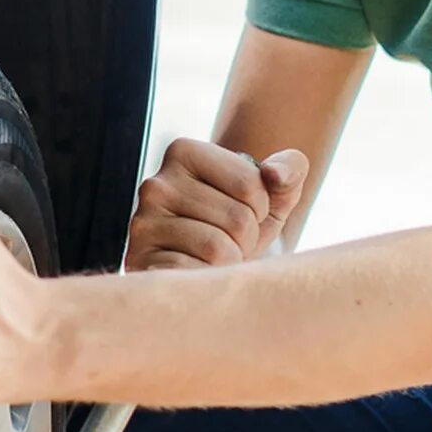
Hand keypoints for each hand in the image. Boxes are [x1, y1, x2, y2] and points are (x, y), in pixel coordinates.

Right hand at [125, 139, 310, 269]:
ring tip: (217, 256)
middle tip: (231, 239)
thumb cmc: (244, 221)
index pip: (251, 183)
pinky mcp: (140, 260)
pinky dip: (207, 279)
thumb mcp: (276, 192)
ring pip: (218, 247)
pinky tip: (198, 271)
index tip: (245, 210)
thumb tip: (274, 175)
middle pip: (238, 218)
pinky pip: (192, 273)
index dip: (262, 206)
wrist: (213, 263)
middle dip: (247, 237)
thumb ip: (291, 168)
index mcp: (183, 152)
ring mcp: (143, 223)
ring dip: (231, 260)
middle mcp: (156, 184)